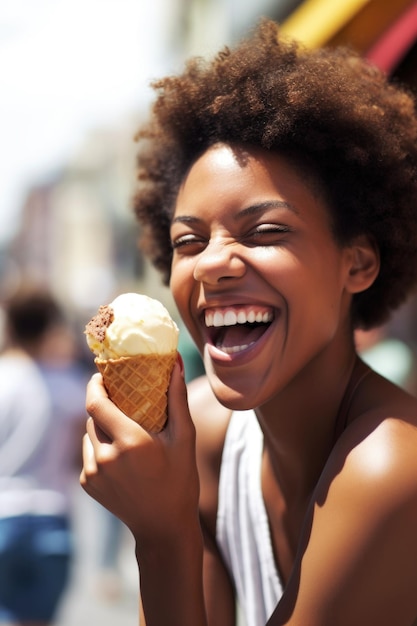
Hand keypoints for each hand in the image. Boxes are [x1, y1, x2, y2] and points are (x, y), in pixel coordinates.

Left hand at [80, 358, 199, 543]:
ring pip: (89, 435)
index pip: (96, 403)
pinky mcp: (87, 484)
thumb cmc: (180, 480)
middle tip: (122, 399)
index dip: (94, 385)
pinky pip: (88, 454)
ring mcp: (93, 473)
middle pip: (94, 417)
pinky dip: (100, 448)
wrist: (164, 527)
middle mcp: (105, 457)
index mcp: (129, 442)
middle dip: (104, 405)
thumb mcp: (184, 438)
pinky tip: (121, 455)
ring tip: (124, 430)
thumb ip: (177, 399)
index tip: (102, 374)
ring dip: (102, 427)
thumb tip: (175, 364)